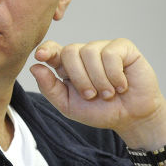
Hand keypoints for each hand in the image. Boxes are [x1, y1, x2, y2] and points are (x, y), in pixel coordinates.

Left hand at [30, 39, 165, 149]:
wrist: (130, 118)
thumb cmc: (98, 111)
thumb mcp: (68, 105)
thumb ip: (49, 88)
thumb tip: (34, 67)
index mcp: (67, 66)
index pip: (52, 49)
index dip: (46, 49)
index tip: (41, 56)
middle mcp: (82, 54)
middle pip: (70, 51)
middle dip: (79, 78)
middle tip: (91, 95)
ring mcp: (102, 48)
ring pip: (89, 52)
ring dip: (98, 79)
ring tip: (108, 94)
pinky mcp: (123, 48)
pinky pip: (110, 54)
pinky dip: (114, 74)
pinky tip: (121, 85)